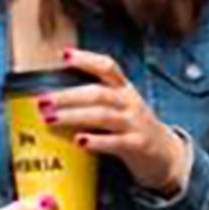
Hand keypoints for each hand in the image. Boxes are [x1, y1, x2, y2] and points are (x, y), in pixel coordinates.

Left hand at [42, 46, 191, 193]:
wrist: (166, 155)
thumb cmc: (133, 128)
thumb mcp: (120, 107)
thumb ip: (95, 100)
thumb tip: (52, 98)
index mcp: (124, 90)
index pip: (108, 67)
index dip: (87, 59)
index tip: (63, 55)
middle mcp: (130, 103)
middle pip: (98, 93)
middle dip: (68, 95)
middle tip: (42, 100)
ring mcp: (135, 124)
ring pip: (103, 115)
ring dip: (74, 115)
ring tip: (50, 118)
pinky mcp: (138, 145)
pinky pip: (116, 142)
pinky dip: (97, 141)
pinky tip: (79, 141)